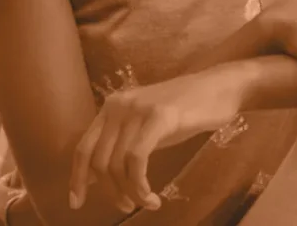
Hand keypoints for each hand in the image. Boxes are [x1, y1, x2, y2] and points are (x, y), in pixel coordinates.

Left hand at [69, 70, 238, 214]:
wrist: (220, 88)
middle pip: (98, 161)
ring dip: (130, 193)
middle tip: (127, 207)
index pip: (82, 148)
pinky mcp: (159, 116)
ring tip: (147, 203)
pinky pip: (137, 159)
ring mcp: (138, 109)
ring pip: (117, 164)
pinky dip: (140, 185)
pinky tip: (153, 196)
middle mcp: (118, 106)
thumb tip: (94, 177)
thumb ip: (121, 146)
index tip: (76, 203)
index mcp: (111, 107)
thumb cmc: (184, 112)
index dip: (77, 179)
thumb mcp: (145, 128)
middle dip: (110, 192)